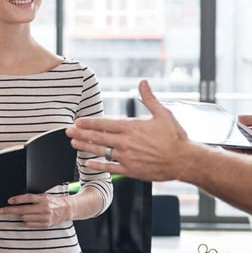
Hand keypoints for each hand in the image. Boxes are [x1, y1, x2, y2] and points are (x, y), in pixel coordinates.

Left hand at [0, 192, 72, 227]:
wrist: (67, 209)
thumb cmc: (53, 201)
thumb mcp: (44, 196)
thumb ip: (33, 198)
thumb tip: (17, 200)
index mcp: (44, 198)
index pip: (28, 198)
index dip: (17, 199)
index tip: (8, 201)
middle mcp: (44, 208)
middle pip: (23, 210)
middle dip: (10, 210)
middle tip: (0, 211)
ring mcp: (45, 217)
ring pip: (25, 218)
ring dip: (21, 216)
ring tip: (22, 213)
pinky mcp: (46, 225)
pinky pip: (30, 224)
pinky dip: (27, 222)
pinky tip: (29, 218)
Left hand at [67, 79, 198, 181]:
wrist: (183, 160)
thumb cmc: (175, 137)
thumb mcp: (163, 113)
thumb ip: (149, 98)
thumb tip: (143, 82)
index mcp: (131, 127)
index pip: (104, 124)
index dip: (89, 122)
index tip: (78, 121)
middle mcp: (126, 142)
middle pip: (98, 137)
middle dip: (81, 133)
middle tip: (68, 131)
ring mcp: (127, 157)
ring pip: (101, 151)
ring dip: (85, 147)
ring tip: (74, 143)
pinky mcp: (130, 170)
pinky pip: (110, 167)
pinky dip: (98, 165)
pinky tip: (88, 163)